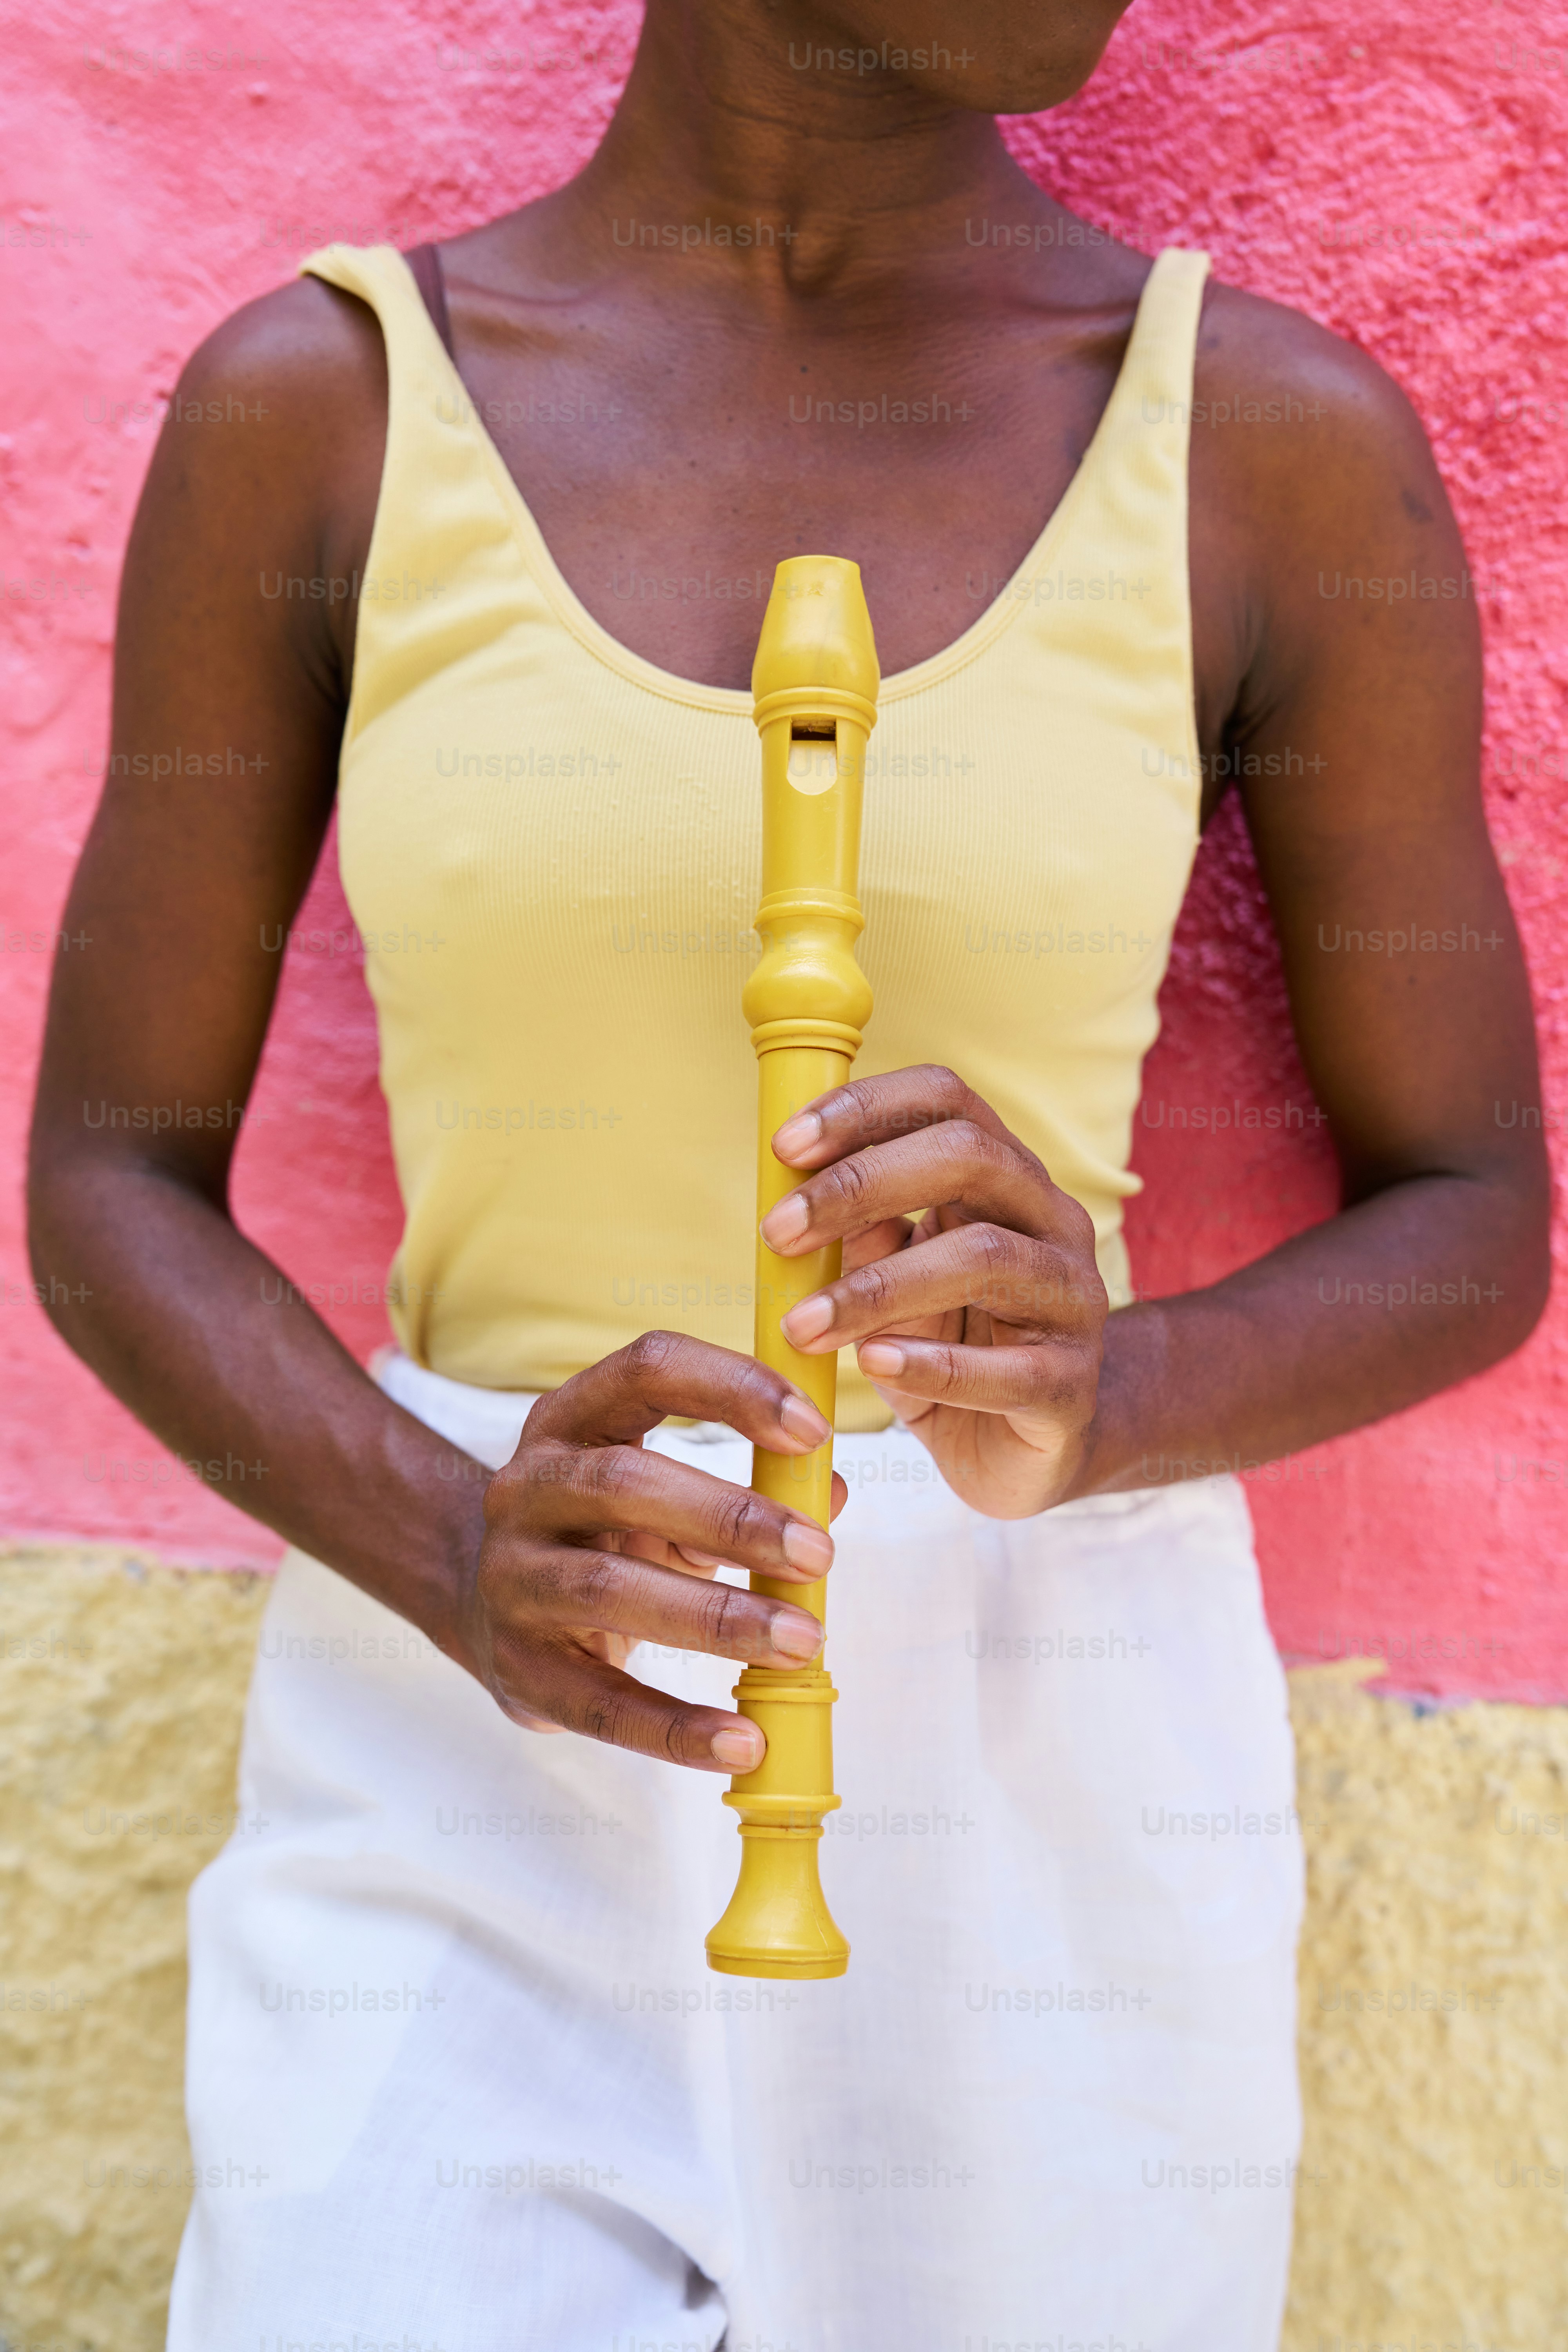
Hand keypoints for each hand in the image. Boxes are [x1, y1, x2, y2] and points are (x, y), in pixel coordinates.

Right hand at [462, 1332, 846, 1770]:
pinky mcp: (516, 1667)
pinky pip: (600, 1701)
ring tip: (801, 1642)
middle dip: (730, 1518)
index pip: (647, 1368)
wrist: (487, 1608)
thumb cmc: (607, 1535)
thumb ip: (751, 1486)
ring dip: (716, 1617)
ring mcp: (511, 1576)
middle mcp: (526, 1486)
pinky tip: (744, 1739)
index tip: (813, 1430)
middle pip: (624, 1482)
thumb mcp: (666, 1493)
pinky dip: (676, 1727)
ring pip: (607, 1587)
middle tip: (819, 1555)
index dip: (732, 1388)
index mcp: (570, 1419)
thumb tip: (836, 1492)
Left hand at [759, 1067, 1107, 1518]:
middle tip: (777, 1232)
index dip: (864, 1107)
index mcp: (1004, 1179)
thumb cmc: (947, 1345)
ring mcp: (1072, 1299)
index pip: (946, 1099)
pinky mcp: (1070, 1385)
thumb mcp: (892, 1283)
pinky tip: (873, 1363)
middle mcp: (1051, 1221)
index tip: (783, 1147)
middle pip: (970, 1156)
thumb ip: (861, 1235)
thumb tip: (796, 1198)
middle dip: (861, 1183)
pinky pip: (1007, 1368)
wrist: (1020, 1448)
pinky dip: (932, 1365)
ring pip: (985, 1256)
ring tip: (802, 1325)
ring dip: (878, 1287)